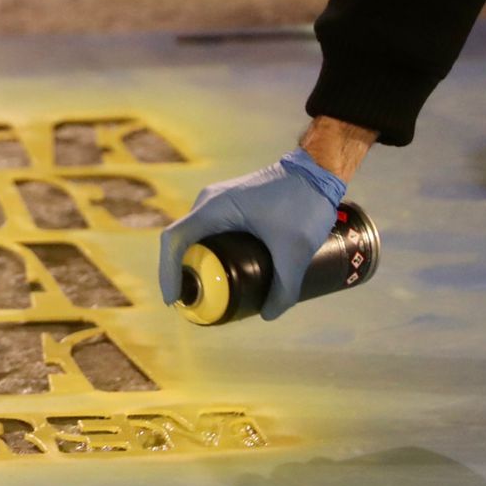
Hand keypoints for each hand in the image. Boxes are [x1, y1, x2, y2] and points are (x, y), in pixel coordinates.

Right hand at [156, 149, 348, 320]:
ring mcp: (219, 202)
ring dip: (196, 263)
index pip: (174, 241)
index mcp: (213, 209)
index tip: (174, 299)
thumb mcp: (295, 251)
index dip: (167, 272)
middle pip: (182, 242)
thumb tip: (269, 314)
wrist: (317, 171)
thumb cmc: (302, 202)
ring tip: (207, 291)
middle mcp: (208, 203)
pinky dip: (209, 254)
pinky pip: (210, 232)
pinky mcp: (231, 205)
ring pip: (196, 237)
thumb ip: (284, 287)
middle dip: (182, 274)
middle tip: (194, 301)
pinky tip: (224, 271)